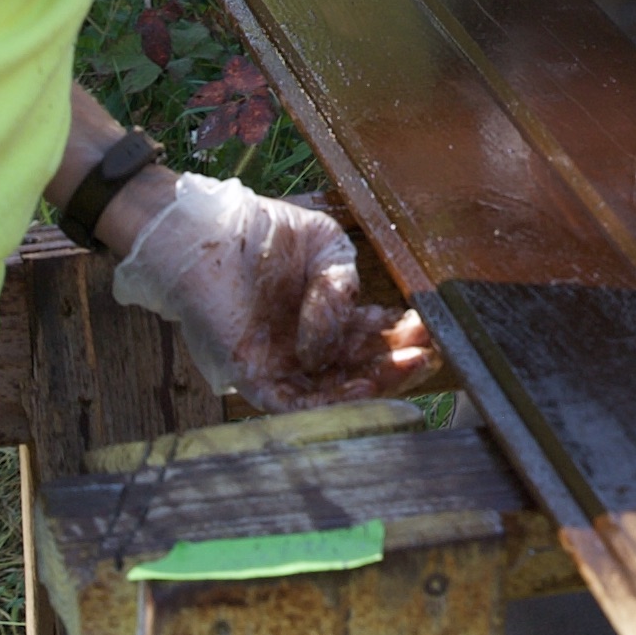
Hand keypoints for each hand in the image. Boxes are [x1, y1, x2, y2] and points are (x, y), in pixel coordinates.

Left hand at [114, 174, 441, 409]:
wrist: (206, 233)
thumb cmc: (262, 234)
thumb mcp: (326, 248)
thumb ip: (343, 287)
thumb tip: (344, 333)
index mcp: (325, 316)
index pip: (370, 337)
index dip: (401, 337)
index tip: (428, 329)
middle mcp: (307, 346)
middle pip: (360, 368)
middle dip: (398, 363)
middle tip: (428, 352)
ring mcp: (283, 364)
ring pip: (336, 390)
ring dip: (377, 384)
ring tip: (409, 365)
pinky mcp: (256, 376)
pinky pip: (298, 402)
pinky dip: (332, 399)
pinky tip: (363, 384)